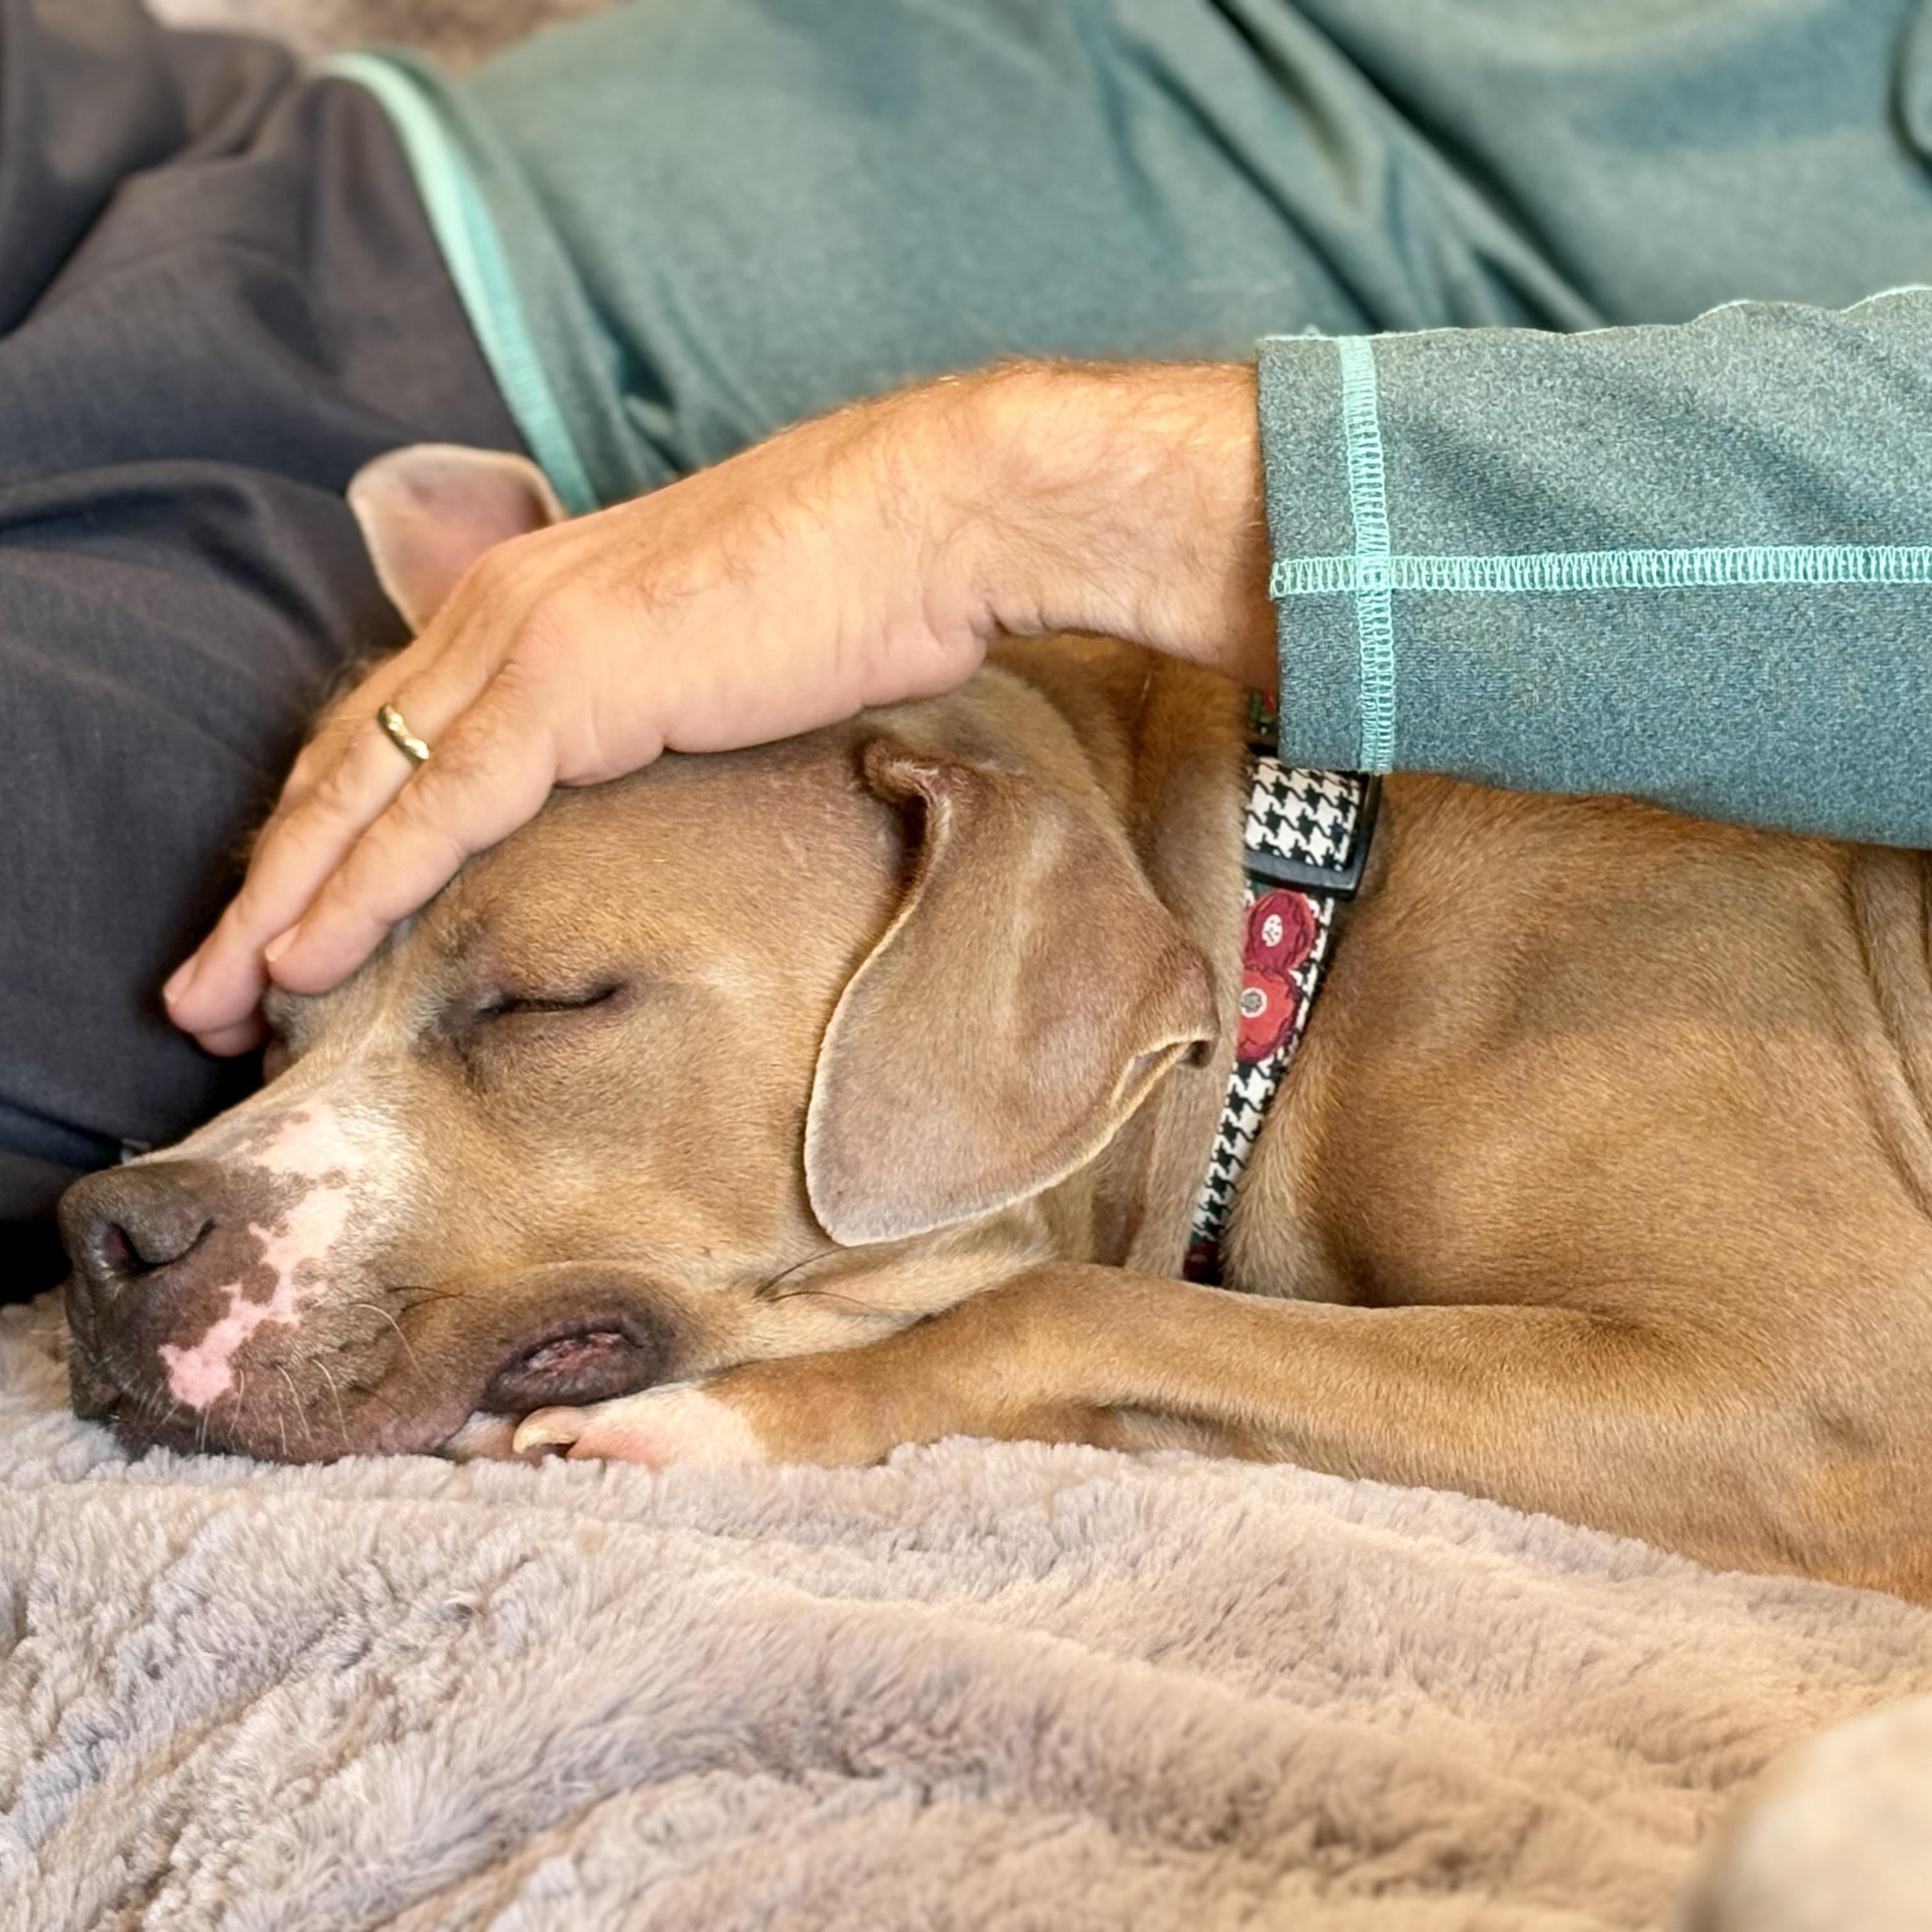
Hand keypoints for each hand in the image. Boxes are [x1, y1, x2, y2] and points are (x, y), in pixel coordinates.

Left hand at [163, 361, 1271, 1051]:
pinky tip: (303, 956)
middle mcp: (498, 607)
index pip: (389, 726)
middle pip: (344, 760)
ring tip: (213, 995)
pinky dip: (357, 888)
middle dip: (267, 876)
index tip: (285, 909)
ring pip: (359, 789)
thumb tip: (649, 775)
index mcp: (530, 597)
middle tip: (200, 976)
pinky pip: (433, 809)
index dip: (323, 824)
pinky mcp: (569, 683)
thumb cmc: (852, 584)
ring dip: (278, 899)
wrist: (925, 517)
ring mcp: (526, 639)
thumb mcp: (716, 651)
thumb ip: (646, 704)